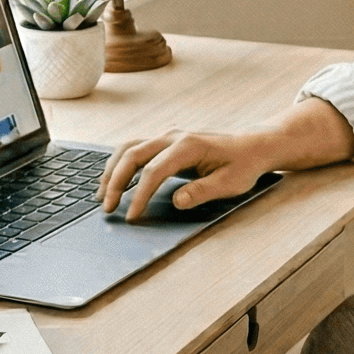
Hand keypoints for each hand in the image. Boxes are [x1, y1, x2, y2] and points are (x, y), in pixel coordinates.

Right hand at [97, 127, 275, 220]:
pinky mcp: (165, 143)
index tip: (132, 216)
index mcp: (188, 146)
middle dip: (116, 182)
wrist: (251, 146)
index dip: (139, 195)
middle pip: (132, 155)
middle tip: (107, 208)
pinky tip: (113, 181)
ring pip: (129, 148)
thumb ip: (202, 191)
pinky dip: (120, 164)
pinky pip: (135, 149)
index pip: (154, 171)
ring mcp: (167, 137)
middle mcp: (172, 137)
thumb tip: (177, 201)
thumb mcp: (230, 183)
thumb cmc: (243, 165)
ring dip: (112, 170)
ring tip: (102, 195)